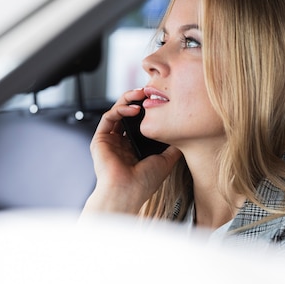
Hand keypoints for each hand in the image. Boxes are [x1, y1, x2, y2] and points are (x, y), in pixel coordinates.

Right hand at [82, 88, 181, 214]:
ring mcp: (110, 140)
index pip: (139, 121)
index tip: (159, 101)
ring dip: (128, 99)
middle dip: (138, 99)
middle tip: (149, 91)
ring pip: (117, 111)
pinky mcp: (100, 139)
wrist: (127, 193)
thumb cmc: (143, 183)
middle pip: (127, 113)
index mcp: (133, 147)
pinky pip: (109, 117)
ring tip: (142, 94)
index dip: (148, 109)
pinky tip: (134, 108)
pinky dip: (120, 109)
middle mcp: (120, 142)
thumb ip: (173, 147)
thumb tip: (184, 133)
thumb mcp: (166, 161)